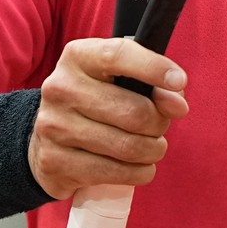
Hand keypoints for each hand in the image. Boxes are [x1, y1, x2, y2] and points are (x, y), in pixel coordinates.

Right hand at [30, 37, 189, 199]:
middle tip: (160, 126)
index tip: (179, 81)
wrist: (47, 137)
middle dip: (160, 122)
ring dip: (153, 150)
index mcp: (77, 57)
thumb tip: (177, 105)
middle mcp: (60, 88)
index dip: (153, 68)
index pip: (118, 55)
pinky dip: (139, 172)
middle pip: (134, 111)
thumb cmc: (94, 101)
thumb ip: (153, 84)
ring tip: (152, 147)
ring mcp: (54, 126)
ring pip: (128, 146)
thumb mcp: (118, 80)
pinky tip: (139, 166)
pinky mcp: (55, 161)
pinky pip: (115, 172)